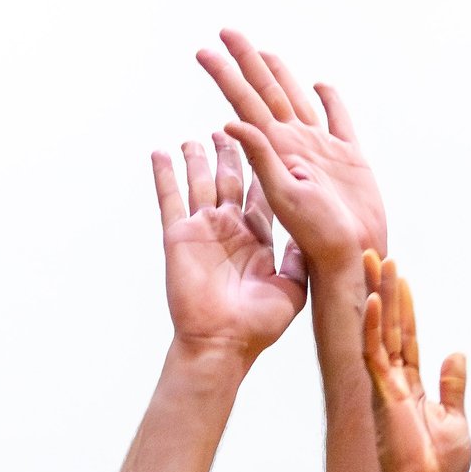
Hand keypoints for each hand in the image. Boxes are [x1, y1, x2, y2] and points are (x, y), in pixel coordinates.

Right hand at [151, 134, 305, 366]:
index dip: (265, 171)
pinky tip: (160, 152)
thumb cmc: (258, 325)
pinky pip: (170, 198)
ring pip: (200, 183)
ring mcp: (203, 231)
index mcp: (257, 241)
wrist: (222, 343)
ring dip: (198, 159)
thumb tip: (310, 235)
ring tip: (197, 137)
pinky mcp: (180, 236)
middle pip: (230, 182)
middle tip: (230, 128)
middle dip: (231, 156)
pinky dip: (164, 175)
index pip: (261, 196)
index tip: (270, 147)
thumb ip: (299, 259)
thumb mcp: (292, 289)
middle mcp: (230, 231)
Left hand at [199, 30, 387, 278]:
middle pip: (266, 94)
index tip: (204, 51)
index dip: (226, 76)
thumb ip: (261, 159)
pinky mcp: (349, 158)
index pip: (244, 103)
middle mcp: (295, 146)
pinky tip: (320, 86)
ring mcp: (321, 150)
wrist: (356, 258)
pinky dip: (331, 102)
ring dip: (280, 76)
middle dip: (246, 63)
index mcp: (276, 151)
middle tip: (226, 32)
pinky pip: (338, 121)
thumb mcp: (284, 197)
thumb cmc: (319, 238)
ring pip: (296, 101)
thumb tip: (230, 123)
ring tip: (264, 53)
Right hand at [360, 253, 469, 471]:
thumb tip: (457, 353)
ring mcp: (387, 389)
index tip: (399, 276)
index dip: (404, 306)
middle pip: (389, 326)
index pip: (406, 338)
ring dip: (378, 294)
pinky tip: (377, 300)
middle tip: (375, 253)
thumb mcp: (455, 420)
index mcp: (412, 388)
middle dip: (383, 288)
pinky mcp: (385, 397)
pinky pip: (376, 355)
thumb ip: (452, 386)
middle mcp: (395, 384)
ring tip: (374, 260)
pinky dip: (376, 326)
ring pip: (380, 332)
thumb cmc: (440, 470)